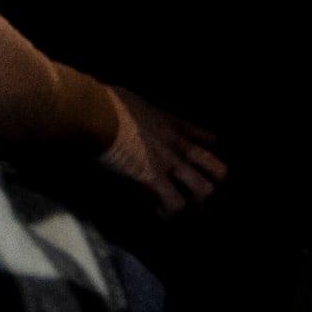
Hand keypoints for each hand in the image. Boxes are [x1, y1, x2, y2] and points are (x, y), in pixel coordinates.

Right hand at [100, 85, 226, 212]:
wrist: (93, 111)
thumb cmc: (105, 100)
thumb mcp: (133, 100)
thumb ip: (141, 111)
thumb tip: (130, 112)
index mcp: (173, 123)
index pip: (209, 137)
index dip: (210, 150)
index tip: (199, 158)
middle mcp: (178, 144)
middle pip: (218, 169)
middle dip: (213, 183)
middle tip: (199, 191)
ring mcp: (169, 162)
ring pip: (205, 190)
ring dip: (196, 202)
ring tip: (183, 207)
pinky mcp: (153, 178)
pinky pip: (175, 203)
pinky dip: (169, 210)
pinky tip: (157, 210)